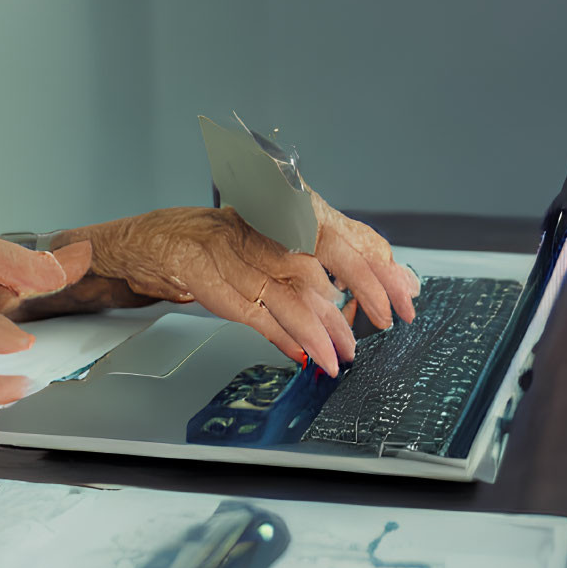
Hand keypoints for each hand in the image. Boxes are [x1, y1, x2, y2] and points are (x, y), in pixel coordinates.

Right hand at [77, 201, 419, 376]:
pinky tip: (301, 352)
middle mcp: (260, 227)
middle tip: (382, 324)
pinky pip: (255, 313)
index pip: (342, 235)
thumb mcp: (280, 244)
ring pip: (289, 292)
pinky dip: (282, 336)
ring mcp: (234, 253)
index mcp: (283, 212)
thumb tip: (395, 283)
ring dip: (320, 329)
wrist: (163, 241)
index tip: (404, 296)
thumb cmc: (228, 244)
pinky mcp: (210, 279)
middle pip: (322, 257)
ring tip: (340, 355)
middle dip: (359, 292)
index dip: (376, 268)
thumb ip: (331, 262)